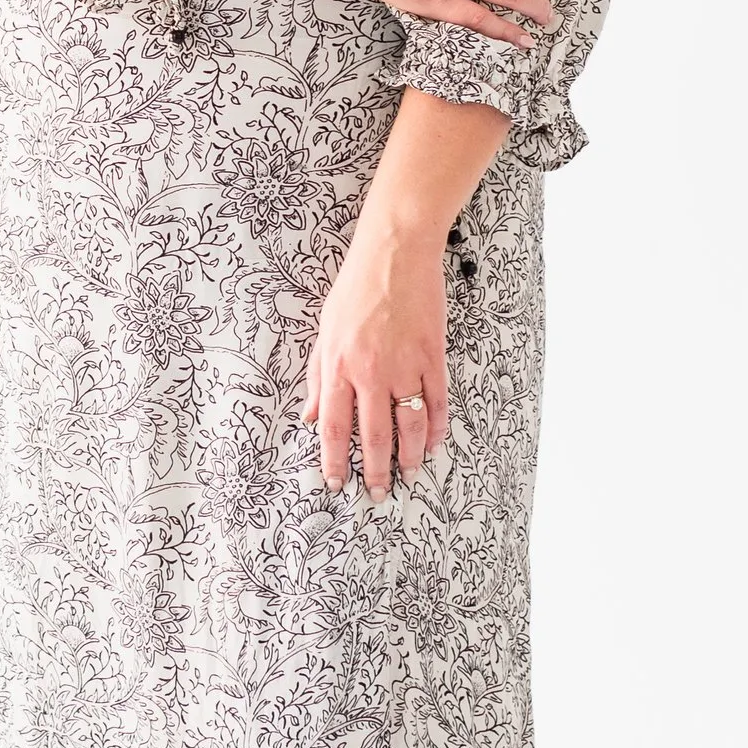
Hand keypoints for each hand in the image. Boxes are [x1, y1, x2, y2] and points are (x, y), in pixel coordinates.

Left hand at [303, 220, 450, 495]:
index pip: (333, 427)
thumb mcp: (324, 331)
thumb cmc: (355, 288)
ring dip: (409, 457)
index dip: (334, 461)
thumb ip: (319, 378)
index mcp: (339, 366)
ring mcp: (405, 366)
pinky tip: (433, 444)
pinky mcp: (433, 357)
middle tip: (379, 494)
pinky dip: (436, 428)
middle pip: (374, 436)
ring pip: (409, 426)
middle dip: (375, 471)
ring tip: (409, 475)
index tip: (336, 483)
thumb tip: (310, 417)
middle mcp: (371, 372)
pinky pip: (437, 403)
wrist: (395, 253)